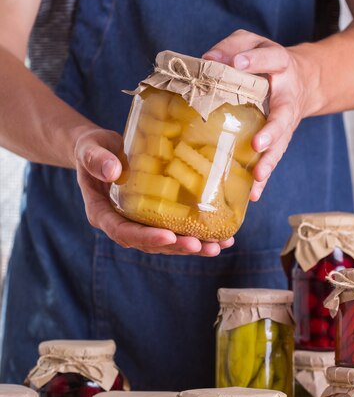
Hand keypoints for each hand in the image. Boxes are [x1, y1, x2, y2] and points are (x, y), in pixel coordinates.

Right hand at [74, 127, 234, 255]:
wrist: (101, 151)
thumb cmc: (93, 149)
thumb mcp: (90, 150)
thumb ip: (97, 160)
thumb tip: (112, 171)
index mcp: (103, 214)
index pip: (123, 232)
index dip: (146, 237)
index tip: (168, 236)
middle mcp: (122, 225)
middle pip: (149, 244)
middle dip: (176, 246)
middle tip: (200, 245)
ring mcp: (139, 224)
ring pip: (166, 242)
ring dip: (191, 246)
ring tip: (217, 246)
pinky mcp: (154, 218)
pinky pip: (175, 230)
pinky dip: (197, 235)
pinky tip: (220, 237)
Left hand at [203, 30, 310, 200]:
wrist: (305, 81)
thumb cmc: (268, 61)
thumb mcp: (253, 43)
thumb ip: (233, 47)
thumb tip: (208, 60)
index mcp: (281, 67)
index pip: (271, 61)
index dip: (256, 62)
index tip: (238, 63)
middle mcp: (287, 98)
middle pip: (283, 117)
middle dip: (272, 131)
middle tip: (258, 144)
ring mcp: (285, 123)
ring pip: (281, 145)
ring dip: (269, 161)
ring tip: (258, 175)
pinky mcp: (279, 141)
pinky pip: (271, 160)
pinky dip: (263, 179)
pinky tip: (253, 194)